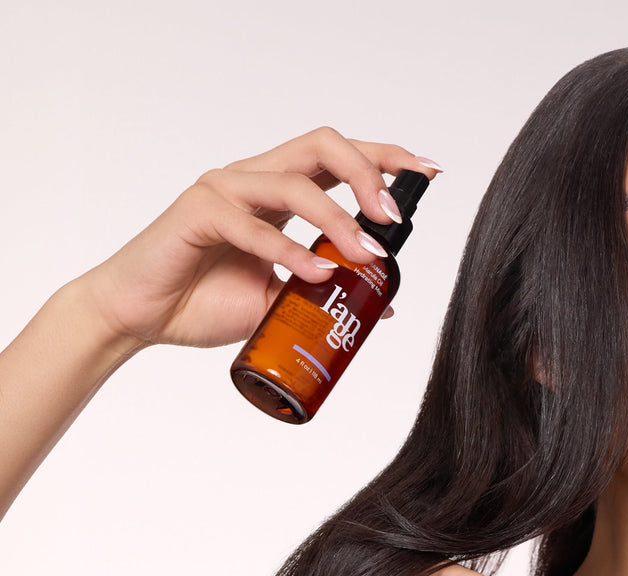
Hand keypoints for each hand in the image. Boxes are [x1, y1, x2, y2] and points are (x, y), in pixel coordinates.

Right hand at [78, 127, 439, 353]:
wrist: (142, 318)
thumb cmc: (205, 301)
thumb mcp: (282, 303)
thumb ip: (325, 295)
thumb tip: (383, 305)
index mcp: (277, 192)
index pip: (338, 158)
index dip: (384, 158)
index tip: (426, 174)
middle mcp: (254, 180)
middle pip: (322, 145)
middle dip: (368, 172)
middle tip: (394, 217)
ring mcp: (224, 190)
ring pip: (293, 181)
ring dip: (338, 219)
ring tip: (365, 256)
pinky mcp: (197, 213)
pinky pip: (251, 225)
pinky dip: (289, 251)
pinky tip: (317, 274)